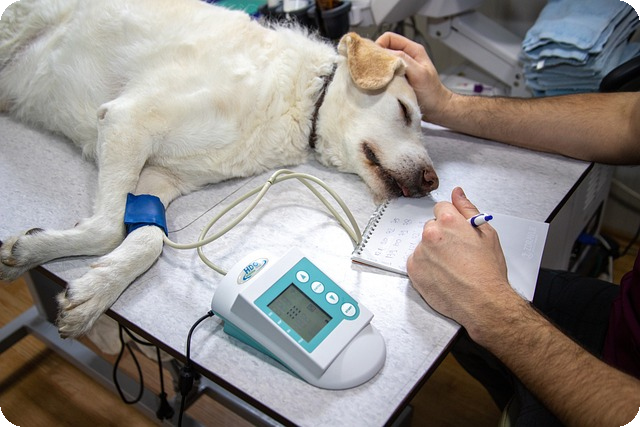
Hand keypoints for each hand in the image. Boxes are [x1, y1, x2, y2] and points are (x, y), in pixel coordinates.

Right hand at [375, 32, 451, 120]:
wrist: (436, 109)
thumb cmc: (432, 92)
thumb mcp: (419, 74)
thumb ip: (404, 61)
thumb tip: (386, 53)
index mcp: (413, 50)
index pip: (389, 38)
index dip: (379, 45)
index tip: (374, 59)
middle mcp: (406, 56)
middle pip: (384, 49)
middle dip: (377, 57)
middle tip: (373, 70)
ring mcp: (401, 67)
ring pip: (383, 62)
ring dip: (378, 69)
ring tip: (377, 78)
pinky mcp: (397, 78)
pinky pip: (385, 73)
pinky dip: (381, 77)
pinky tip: (381, 84)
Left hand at [406, 187, 515, 337]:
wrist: (483, 302)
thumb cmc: (488, 271)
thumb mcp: (486, 233)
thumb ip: (468, 209)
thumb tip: (457, 193)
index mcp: (448, 221)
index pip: (441, 209)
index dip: (451, 221)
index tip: (456, 231)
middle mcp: (431, 234)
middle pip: (432, 227)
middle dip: (442, 236)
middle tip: (458, 253)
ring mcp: (420, 252)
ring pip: (424, 245)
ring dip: (433, 252)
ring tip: (452, 267)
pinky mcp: (413, 269)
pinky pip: (417, 261)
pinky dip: (426, 267)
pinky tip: (442, 275)